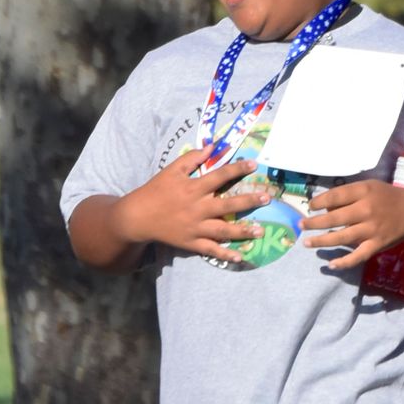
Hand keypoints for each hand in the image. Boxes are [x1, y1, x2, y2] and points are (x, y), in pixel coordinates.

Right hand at [116, 154, 264, 261]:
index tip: (254, 165)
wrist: (137, 217)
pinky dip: (225, 254)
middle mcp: (196, 208)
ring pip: (222, 230)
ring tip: (260, 230)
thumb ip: (191, 158)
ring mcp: (194, 228)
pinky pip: (210, 250)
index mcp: (192, 188)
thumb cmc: (155, 190)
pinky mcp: (190, 243)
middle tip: (266, 198)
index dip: (237, 170)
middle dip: (248, 201)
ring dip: (242, 230)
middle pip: (227, 205)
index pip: (219, 176)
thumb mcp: (171, 170)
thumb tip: (211, 147)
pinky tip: (240, 256)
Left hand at [304, 178, 403, 272]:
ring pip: (342, 237)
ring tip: (307, 243)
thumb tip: (324, 208)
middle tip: (300, 225)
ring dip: (322, 241)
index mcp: (364, 192)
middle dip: (314, 222)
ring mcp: (372, 229)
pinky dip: (345, 262)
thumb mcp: (368, 187)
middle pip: (335, 217)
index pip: (336, 196)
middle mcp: (367, 209)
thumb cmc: (386, 198)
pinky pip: (358, 255)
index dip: (319, 202)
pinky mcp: (377, 244)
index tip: (310, 206)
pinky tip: (331, 264)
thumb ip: (348, 195)